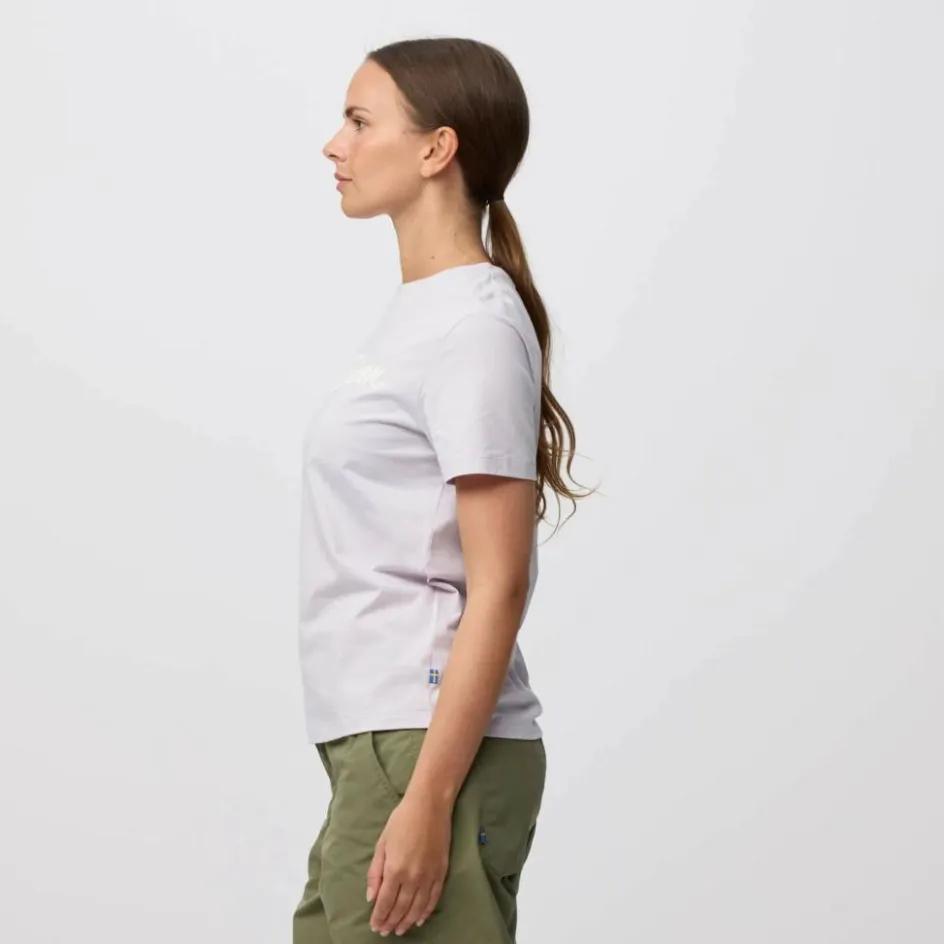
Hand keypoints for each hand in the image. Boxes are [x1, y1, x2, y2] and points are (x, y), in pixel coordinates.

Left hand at [367, 790, 451, 935]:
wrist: (430, 805)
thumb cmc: (402, 820)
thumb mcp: (382, 843)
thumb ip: (375, 872)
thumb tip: (371, 896)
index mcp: (395, 869)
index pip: (385, 902)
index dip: (379, 917)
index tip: (375, 926)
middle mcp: (412, 877)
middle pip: (400, 908)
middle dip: (391, 922)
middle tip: (385, 931)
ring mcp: (429, 876)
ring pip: (417, 907)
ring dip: (407, 921)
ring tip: (399, 930)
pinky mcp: (441, 872)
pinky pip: (433, 899)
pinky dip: (426, 912)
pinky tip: (419, 919)